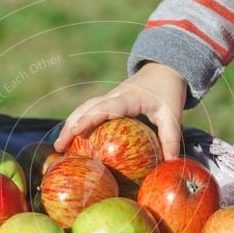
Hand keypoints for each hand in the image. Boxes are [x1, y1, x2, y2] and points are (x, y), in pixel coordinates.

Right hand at [54, 62, 186, 159]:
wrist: (164, 69)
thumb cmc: (168, 92)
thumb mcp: (173, 114)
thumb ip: (171, 138)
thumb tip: (170, 164)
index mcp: (129, 98)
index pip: (106, 107)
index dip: (90, 118)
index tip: (76, 130)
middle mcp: (114, 96)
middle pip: (87, 108)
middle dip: (71, 125)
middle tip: (59, 146)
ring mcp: (109, 98)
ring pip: (84, 108)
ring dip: (70, 124)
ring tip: (60, 146)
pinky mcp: (108, 102)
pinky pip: (89, 111)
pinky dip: (78, 123)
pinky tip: (72, 140)